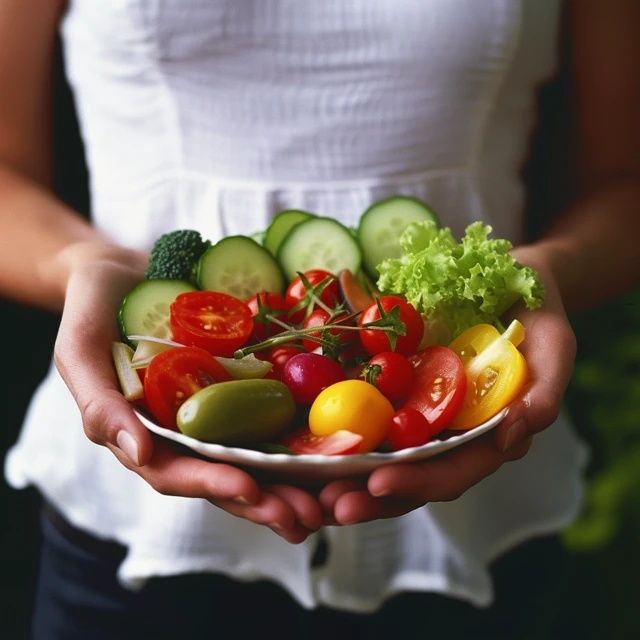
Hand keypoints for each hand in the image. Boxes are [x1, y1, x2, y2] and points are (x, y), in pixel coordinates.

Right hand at [53, 241, 322, 542]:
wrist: (127, 270)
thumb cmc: (95, 307)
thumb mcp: (81, 349)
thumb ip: (99, 402)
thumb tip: (137, 453)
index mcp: (145, 433)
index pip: (177, 473)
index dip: (212, 485)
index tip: (249, 490)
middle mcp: (185, 429)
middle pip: (226, 475)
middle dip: (265, 501)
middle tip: (307, 517)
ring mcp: (217, 407)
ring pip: (255, 453)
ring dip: (290, 481)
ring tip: (329, 501)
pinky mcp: (242, 380)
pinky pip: (273, 409)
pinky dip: (300, 432)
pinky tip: (334, 445)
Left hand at [319, 247, 575, 524]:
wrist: (508, 279)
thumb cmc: (536, 312)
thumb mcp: (554, 345)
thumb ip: (544, 394)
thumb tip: (510, 439)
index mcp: (487, 435)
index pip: (454, 471)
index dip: (419, 483)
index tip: (380, 482)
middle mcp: (449, 433)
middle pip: (411, 476)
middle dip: (371, 495)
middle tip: (330, 505)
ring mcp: (421, 411)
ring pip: (384, 454)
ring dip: (348, 475)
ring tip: (310, 486)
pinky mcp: (397, 386)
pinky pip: (367, 411)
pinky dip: (340, 429)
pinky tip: (308, 439)